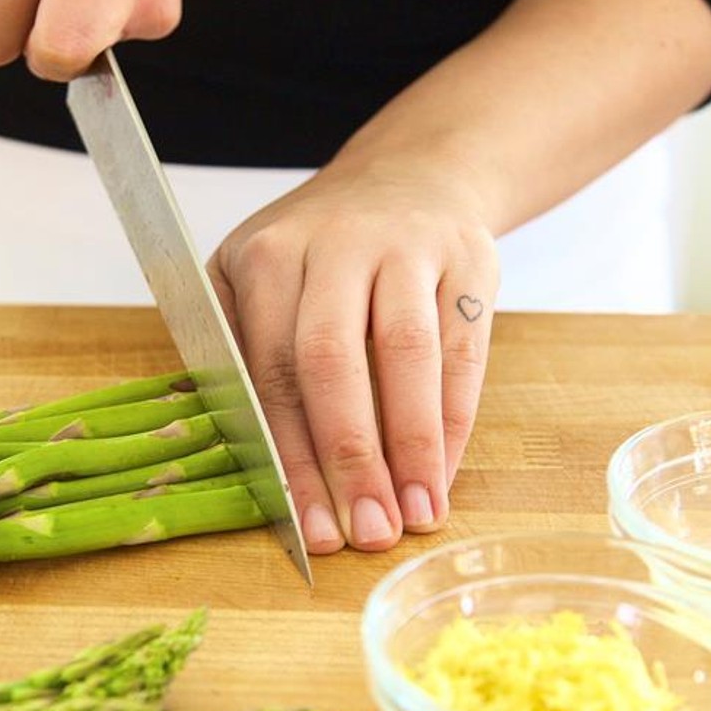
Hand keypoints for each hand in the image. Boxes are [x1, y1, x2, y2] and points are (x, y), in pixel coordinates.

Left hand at [206, 155, 499, 553]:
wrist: (411, 177)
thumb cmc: (321, 254)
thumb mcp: (258, 279)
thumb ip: (242, 355)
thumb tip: (256, 469)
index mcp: (268, 256)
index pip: (271, 371)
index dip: (290, 456)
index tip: (307, 527)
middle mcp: (335, 244)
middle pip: (332, 363)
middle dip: (348, 459)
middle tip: (365, 533)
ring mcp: (407, 247)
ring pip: (407, 356)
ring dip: (411, 448)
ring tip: (414, 516)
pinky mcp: (468, 260)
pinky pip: (464, 351)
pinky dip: (454, 421)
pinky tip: (443, 474)